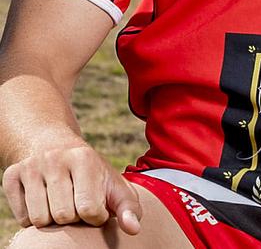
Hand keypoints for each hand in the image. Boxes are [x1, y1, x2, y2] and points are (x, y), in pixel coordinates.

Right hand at [2, 142, 141, 231]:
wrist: (55, 145)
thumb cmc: (91, 174)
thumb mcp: (114, 185)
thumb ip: (129, 207)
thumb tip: (134, 229)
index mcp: (84, 158)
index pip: (88, 209)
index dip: (94, 216)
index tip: (95, 206)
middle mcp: (55, 158)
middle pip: (62, 215)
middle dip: (72, 217)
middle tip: (75, 201)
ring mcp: (31, 166)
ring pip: (40, 219)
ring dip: (52, 220)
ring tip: (60, 200)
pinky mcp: (12, 175)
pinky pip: (22, 218)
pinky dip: (33, 217)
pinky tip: (42, 199)